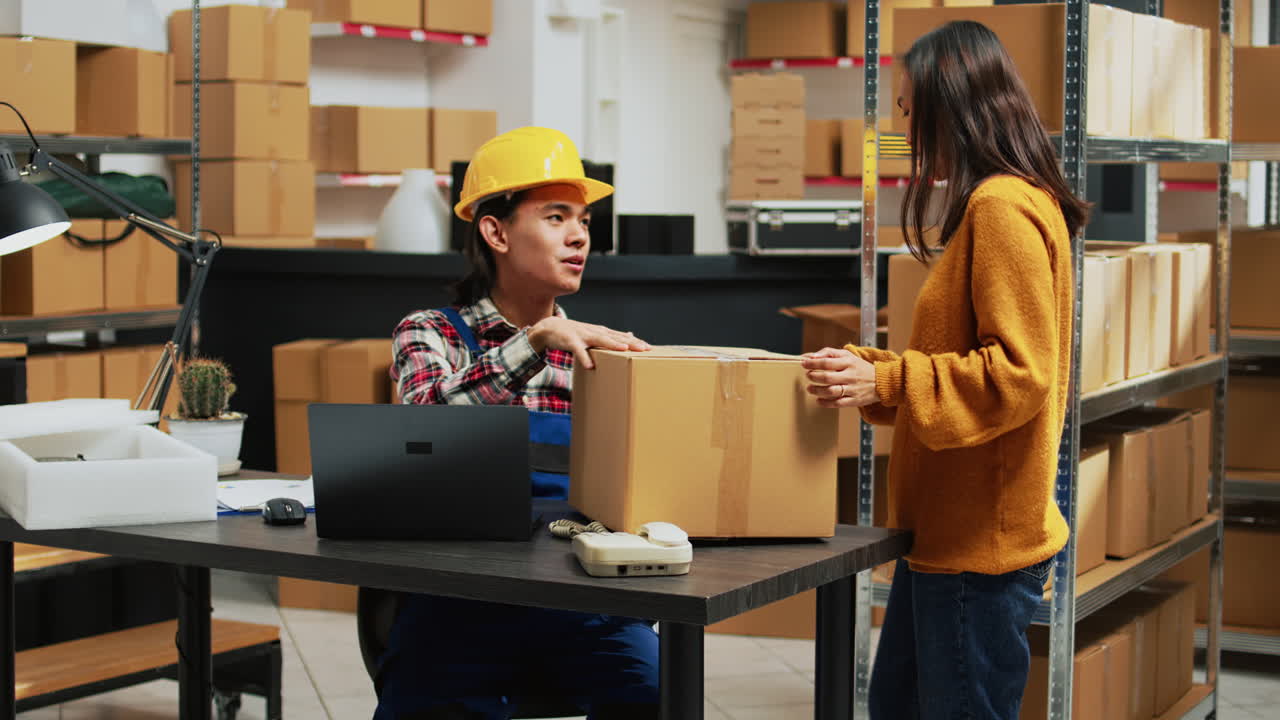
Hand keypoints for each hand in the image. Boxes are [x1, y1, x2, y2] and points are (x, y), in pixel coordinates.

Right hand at [528, 317, 650, 369]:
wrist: (550, 328)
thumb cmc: (575, 333)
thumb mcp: (595, 333)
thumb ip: (612, 336)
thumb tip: (630, 335)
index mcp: (601, 332)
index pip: (621, 336)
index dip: (635, 342)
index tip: (649, 348)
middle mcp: (595, 332)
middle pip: (616, 337)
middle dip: (630, 342)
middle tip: (644, 348)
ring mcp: (583, 335)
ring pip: (600, 340)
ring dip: (612, 344)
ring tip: (624, 349)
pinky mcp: (570, 341)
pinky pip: (578, 351)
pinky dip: (584, 358)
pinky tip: (590, 366)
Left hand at [801, 347, 879, 407]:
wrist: (882, 381)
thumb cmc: (860, 367)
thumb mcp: (847, 355)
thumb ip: (829, 353)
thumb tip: (811, 356)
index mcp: (848, 362)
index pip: (827, 362)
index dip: (813, 363)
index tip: (804, 363)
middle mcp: (850, 376)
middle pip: (827, 377)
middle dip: (814, 376)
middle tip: (808, 376)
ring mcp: (853, 389)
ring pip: (831, 391)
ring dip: (817, 390)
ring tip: (810, 388)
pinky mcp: (854, 400)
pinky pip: (838, 403)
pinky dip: (826, 403)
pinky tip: (818, 400)